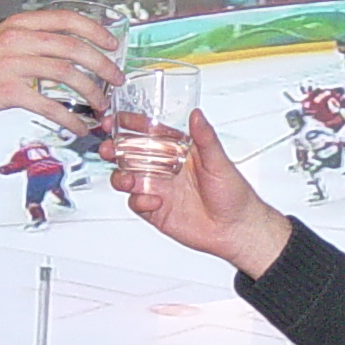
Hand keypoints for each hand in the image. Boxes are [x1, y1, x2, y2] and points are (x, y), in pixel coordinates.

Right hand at [0, 8, 124, 130]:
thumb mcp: (1, 40)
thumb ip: (30, 40)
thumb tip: (64, 50)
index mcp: (20, 24)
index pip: (68, 19)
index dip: (96, 31)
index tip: (112, 44)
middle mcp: (18, 39)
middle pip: (74, 47)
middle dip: (103, 65)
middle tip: (116, 79)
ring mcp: (13, 64)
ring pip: (67, 74)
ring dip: (92, 93)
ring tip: (102, 106)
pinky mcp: (7, 91)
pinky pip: (49, 105)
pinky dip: (70, 118)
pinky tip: (79, 126)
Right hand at [108, 110, 292, 277]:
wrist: (236, 229)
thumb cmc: (234, 194)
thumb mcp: (220, 162)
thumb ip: (205, 139)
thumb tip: (197, 114)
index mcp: (178, 151)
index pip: (149, 133)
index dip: (130, 125)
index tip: (115, 120)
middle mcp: (165, 168)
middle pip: (130, 154)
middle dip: (115, 150)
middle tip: (108, 149)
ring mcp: (159, 188)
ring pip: (128, 177)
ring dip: (121, 176)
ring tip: (129, 180)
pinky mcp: (156, 210)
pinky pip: (136, 202)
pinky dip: (139, 201)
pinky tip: (153, 201)